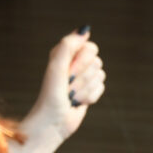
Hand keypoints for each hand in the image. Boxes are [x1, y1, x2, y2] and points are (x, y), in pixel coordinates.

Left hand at [26, 27, 105, 141]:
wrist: (52, 123)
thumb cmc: (51, 95)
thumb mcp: (56, 67)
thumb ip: (68, 45)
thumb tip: (85, 29)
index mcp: (65, 54)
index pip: (90, 47)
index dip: (83, 61)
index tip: (69, 72)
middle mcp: (74, 63)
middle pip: (97, 62)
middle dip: (84, 77)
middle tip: (68, 87)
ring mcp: (83, 77)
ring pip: (101, 76)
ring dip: (85, 89)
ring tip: (71, 96)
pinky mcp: (89, 91)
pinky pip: (101, 88)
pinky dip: (90, 97)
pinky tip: (78, 102)